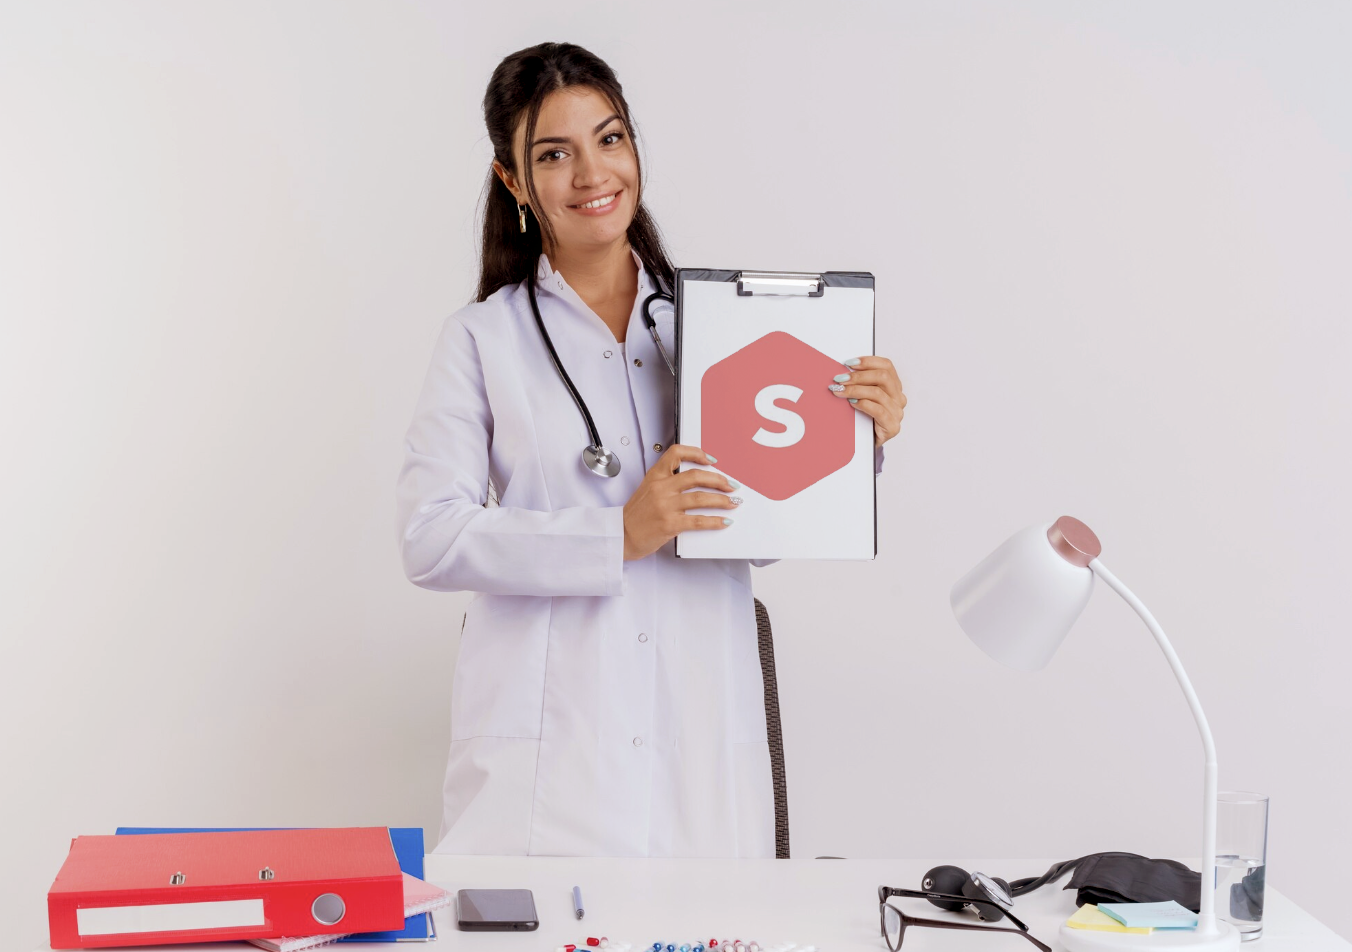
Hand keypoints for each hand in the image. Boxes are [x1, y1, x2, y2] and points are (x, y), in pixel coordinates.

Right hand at [622, 444, 739, 559]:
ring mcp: (665, 506)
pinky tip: (724, 521)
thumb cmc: (636, 516)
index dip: (697, 453)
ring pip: (701, 498)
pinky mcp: (670, 524)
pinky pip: (699, 520)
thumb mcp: (647, 490)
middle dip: (719, 480)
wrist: (621, 536)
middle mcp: (661, 488)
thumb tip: (696, 482)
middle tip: (730, 485)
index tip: (711, 460)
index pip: (676, 453)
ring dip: (722, 500)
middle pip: (696, 476)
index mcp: (655, 476)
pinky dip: (715, 521)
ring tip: (732, 502)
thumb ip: (667, 483)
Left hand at [828, 355, 906, 446]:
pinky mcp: (892, 427)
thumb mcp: (862, 395)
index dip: (868, 361)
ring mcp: (897, 412)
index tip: (849, 363)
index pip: (886, 365)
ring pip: (878, 393)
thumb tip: (841, 371)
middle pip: (883, 377)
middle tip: (840, 379)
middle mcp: (898, 397)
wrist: (866, 443)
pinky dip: (863, 404)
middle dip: (858, 376)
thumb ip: (859, 383)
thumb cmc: (863, 417)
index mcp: (894, 385)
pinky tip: (852, 403)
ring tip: (840, 391)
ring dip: (855, 390)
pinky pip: (878, 411)